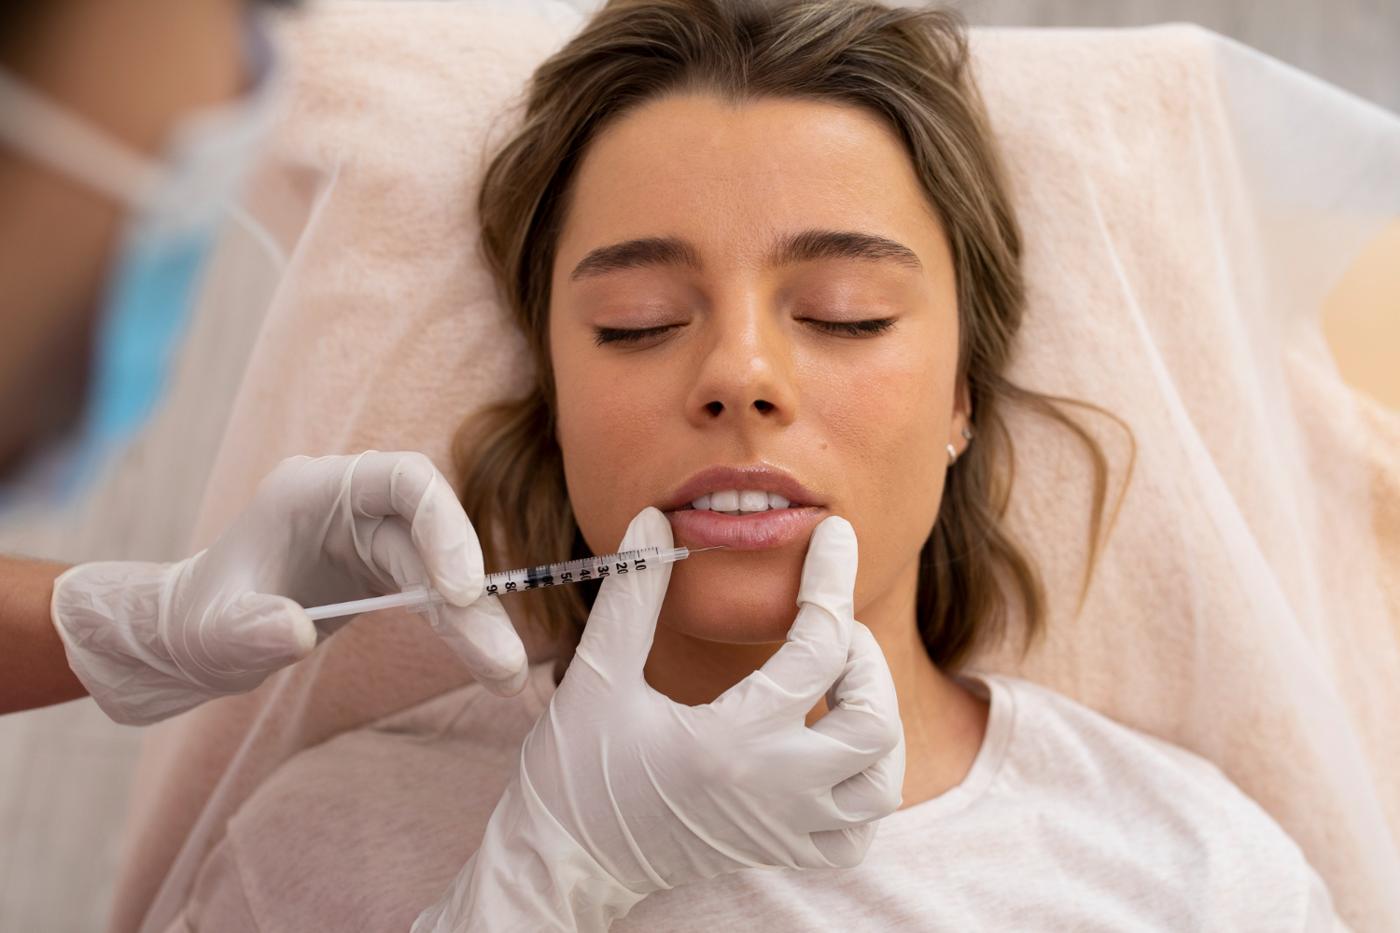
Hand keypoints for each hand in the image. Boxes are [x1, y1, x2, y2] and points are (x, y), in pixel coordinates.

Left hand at [51, 451, 526, 724]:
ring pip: (445, 567)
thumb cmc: (199, 625)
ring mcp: (374, 535)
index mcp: (313, 490)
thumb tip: (298, 633)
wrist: (197, 639)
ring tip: (504, 674)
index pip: (403, 479)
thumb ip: (248, 629)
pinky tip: (489, 666)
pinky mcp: (388, 570)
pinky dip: (462, 629)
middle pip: (436, 530)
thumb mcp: (210, 634)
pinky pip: (438, 593)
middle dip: (470, 592)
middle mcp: (354, 503)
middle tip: (499, 656)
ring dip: (477, 618)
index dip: (443, 524)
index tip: (462, 591)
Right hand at [414, 508, 904, 931]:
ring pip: (881, 783)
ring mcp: (783, 829)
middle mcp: (772, 790)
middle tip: (830, 625)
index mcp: (731, 740)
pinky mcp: (780, 852)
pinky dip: (863, 786)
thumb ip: (633, 593)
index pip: (819, 646)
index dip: (832, 578)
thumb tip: (656, 518)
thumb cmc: (574, 769)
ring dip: (877, 722)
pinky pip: (857, 832)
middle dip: (866, 659)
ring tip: (839, 681)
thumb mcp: (599, 675)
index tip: (835, 536)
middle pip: (874, 722)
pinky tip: (831, 749)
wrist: (563, 861)